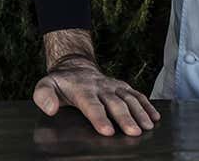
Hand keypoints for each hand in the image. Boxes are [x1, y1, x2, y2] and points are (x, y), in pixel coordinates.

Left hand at [32, 56, 159, 136]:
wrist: (75, 67)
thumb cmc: (60, 83)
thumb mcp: (45, 85)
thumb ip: (43, 96)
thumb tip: (50, 109)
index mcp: (82, 89)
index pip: (91, 105)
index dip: (99, 117)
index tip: (107, 131)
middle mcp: (101, 87)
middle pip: (115, 103)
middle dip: (125, 118)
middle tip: (133, 132)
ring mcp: (113, 86)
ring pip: (129, 98)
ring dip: (140, 112)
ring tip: (147, 127)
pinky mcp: (122, 87)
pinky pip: (137, 95)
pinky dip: (147, 105)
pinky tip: (154, 117)